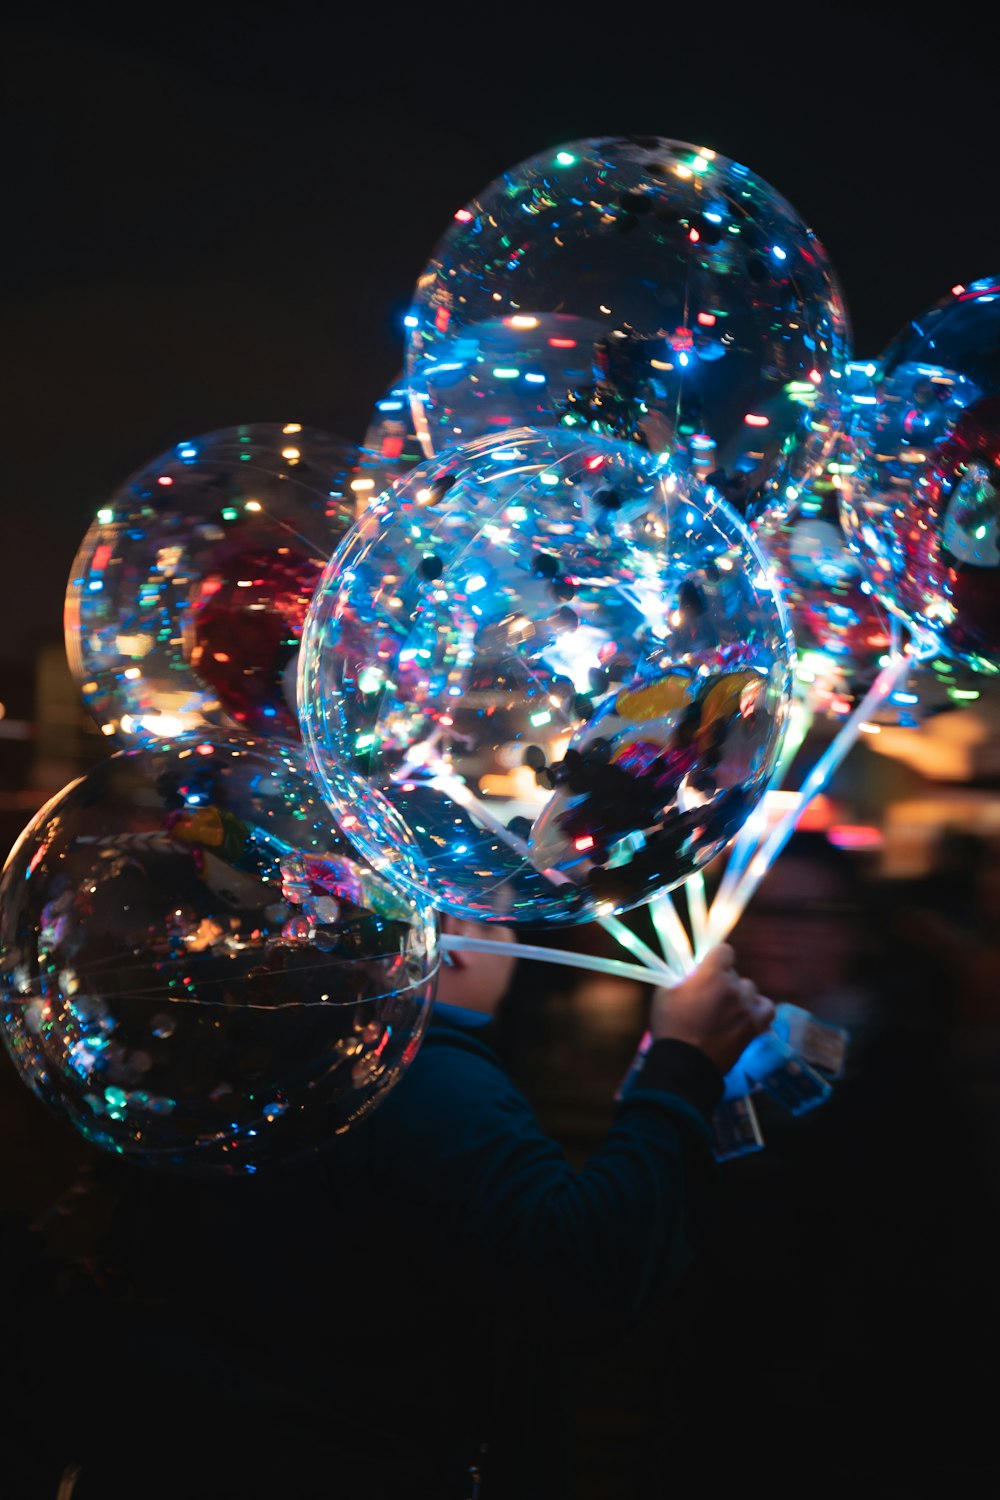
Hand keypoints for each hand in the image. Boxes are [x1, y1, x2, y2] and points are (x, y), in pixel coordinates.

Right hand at [649, 943, 773, 1073]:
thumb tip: (690, 973)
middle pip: (734, 973)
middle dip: (722, 980)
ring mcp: (746, 1008)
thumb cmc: (670, 1028)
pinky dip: (758, 1008)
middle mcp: (733, 988)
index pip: (725, 951)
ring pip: (749, 989)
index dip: (716, 958)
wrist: (684, 1064)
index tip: (708, 967)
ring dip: (739, 995)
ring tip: (727, 1008)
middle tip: (709, 996)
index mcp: (711, 976)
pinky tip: (747, 1013)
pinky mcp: (754, 1027)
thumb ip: (680, 978)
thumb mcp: (663, 995)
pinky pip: (767, 1008)